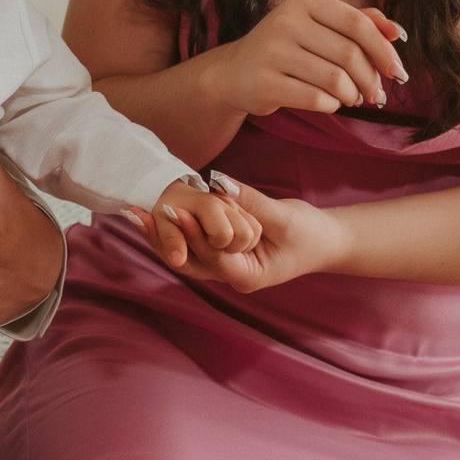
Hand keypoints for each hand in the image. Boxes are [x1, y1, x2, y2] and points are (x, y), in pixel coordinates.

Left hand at [127, 172, 348, 293]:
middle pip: (190, 260)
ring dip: (162, 235)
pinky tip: (154, 212)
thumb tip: (220, 183)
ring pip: (187, 255)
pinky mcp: (222, 251)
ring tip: (136, 213)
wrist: (324, 242)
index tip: (173, 210)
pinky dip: (176, 230)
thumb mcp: (284, 217)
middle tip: (138, 212)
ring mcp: (225, 266)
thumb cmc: (310, 234)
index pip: (214, 257)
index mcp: (249, 276)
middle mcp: (231, 276)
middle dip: (164, 238)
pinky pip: (194, 243)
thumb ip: (251, 202)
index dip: (193, 234)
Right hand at [196, 0, 409, 117]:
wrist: (234, 73)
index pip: (357, 23)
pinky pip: (316, 99)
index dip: (383, 49)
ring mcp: (272, 52)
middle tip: (377, 94)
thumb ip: (358, 23)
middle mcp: (286, 22)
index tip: (397, 70)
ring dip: (353, 95)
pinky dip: (332, 105)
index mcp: (304, 1)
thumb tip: (396, 32)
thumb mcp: (318, 27)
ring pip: (336, 80)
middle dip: (371, 79)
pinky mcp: (265, 83)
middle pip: (349, 54)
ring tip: (352, 98)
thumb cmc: (286, 49)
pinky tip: (331, 104)